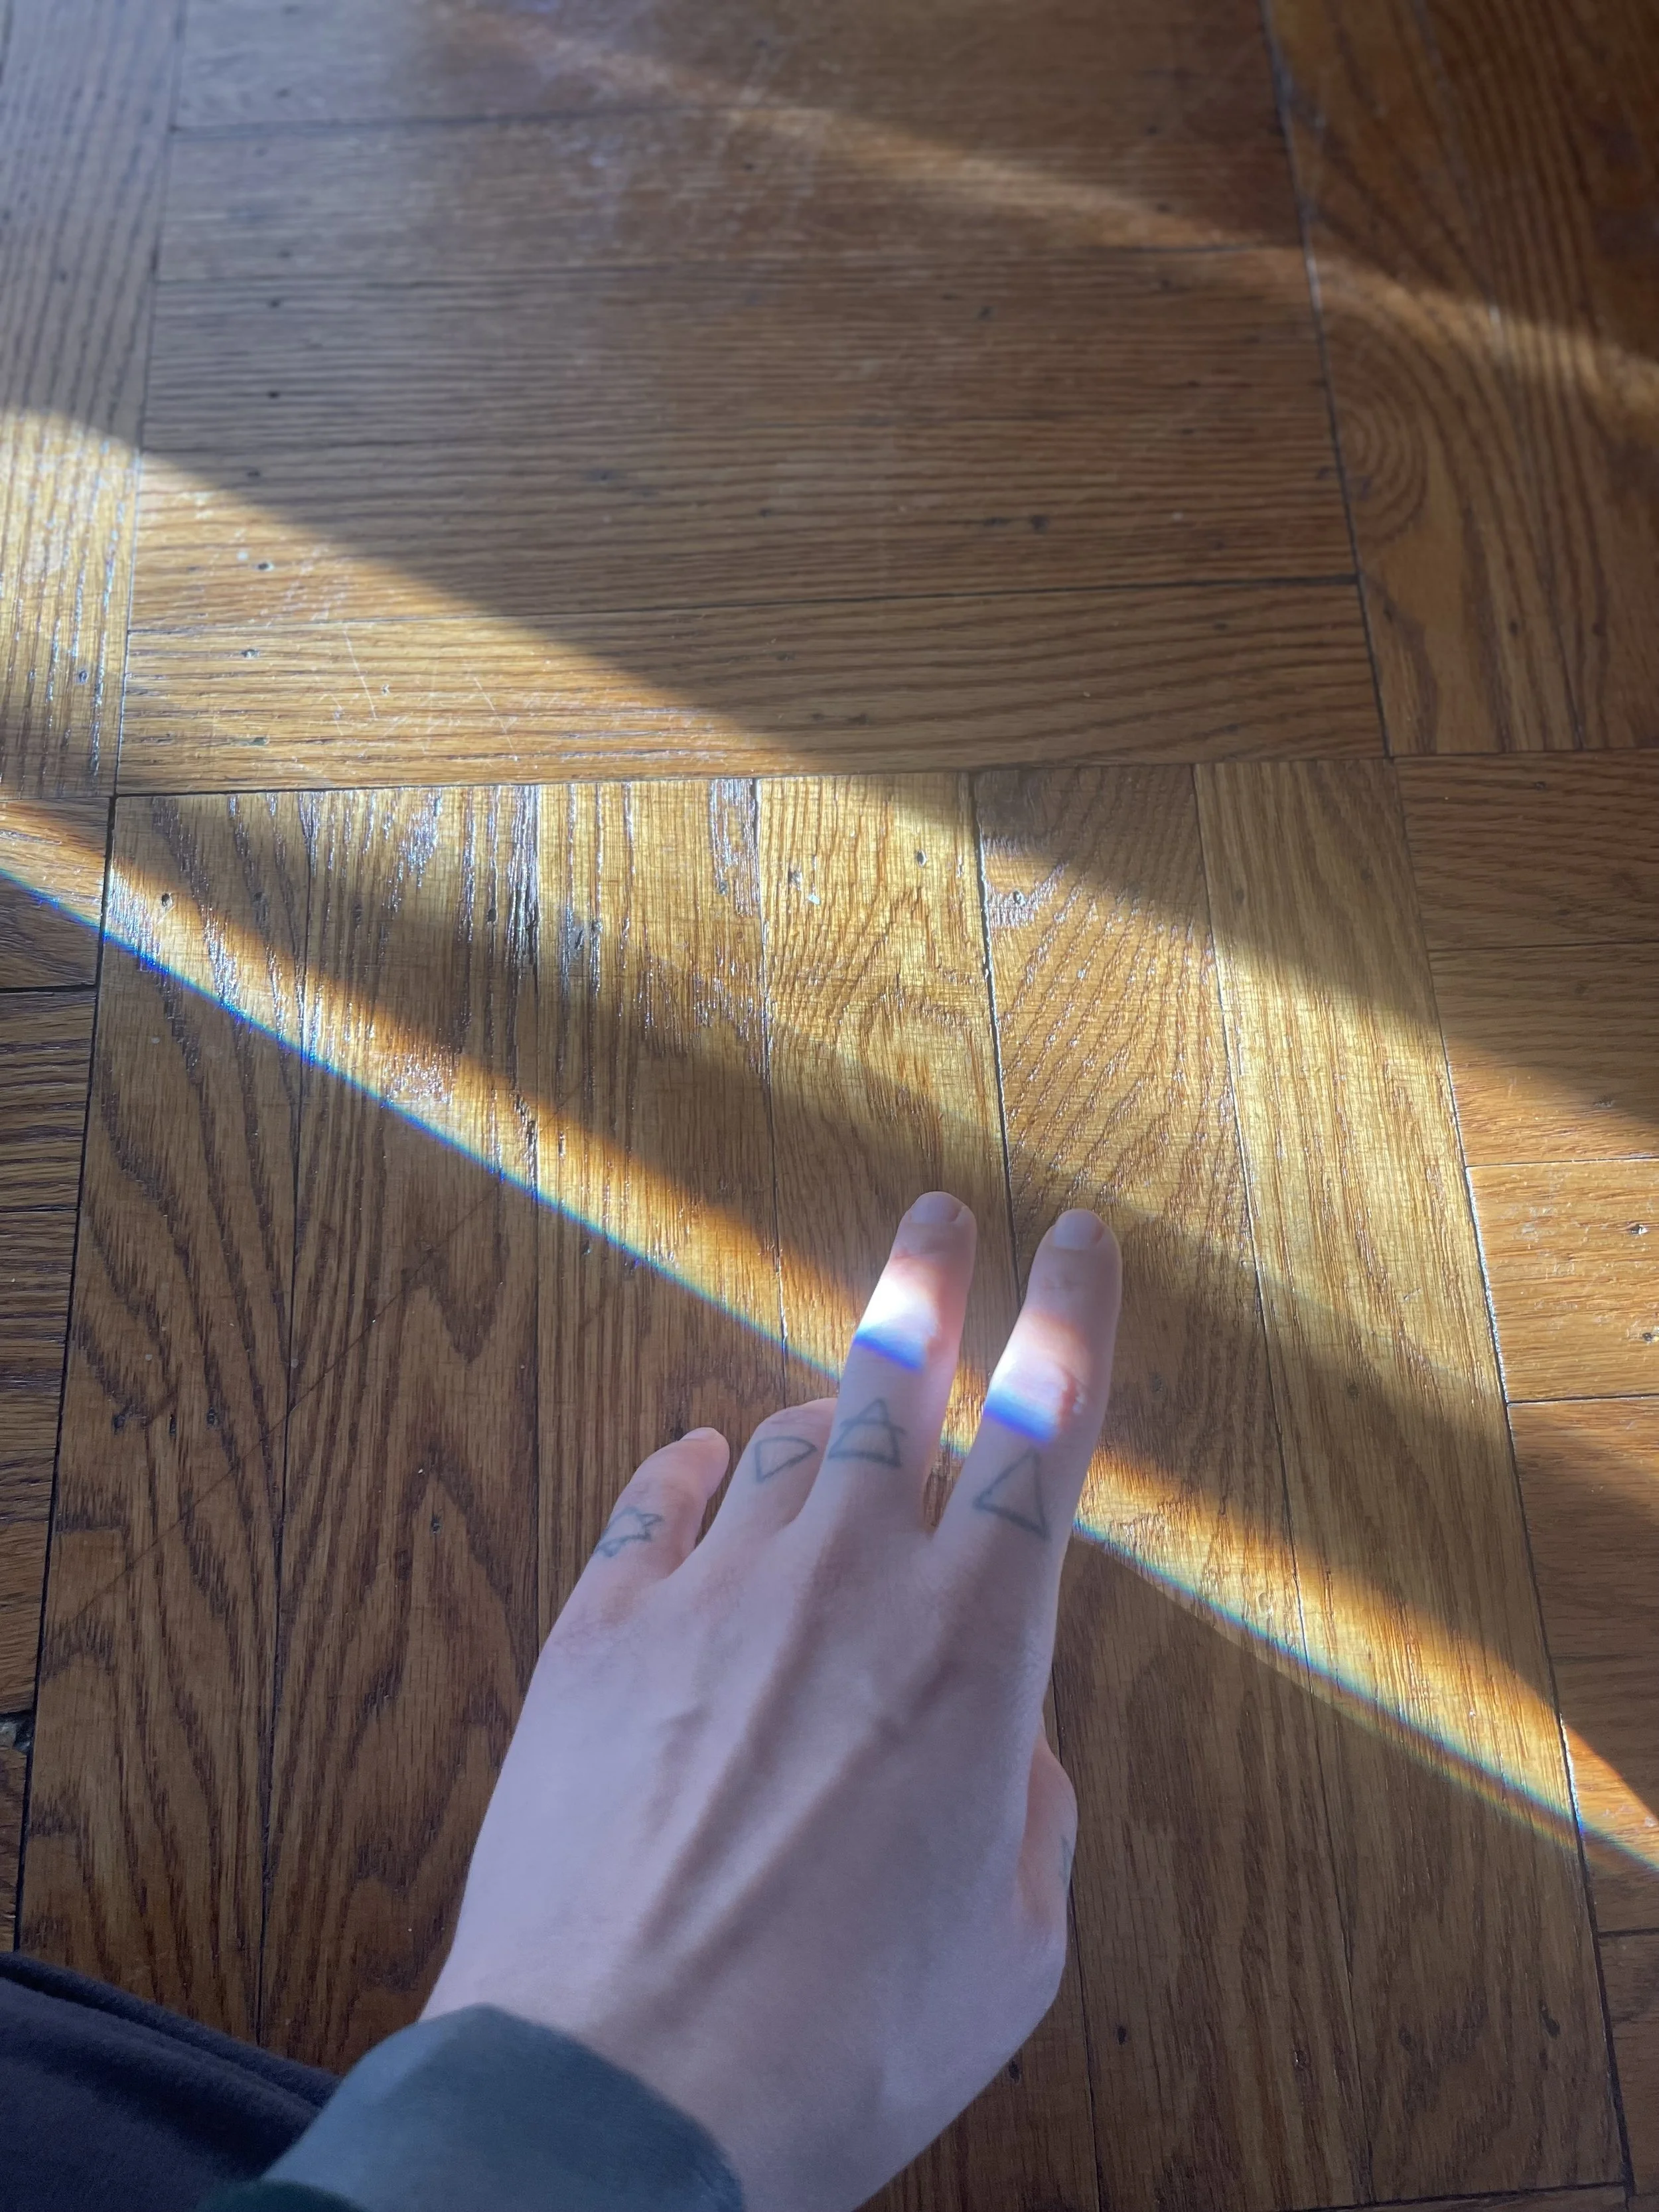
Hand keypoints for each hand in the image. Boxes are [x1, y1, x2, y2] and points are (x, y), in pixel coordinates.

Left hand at [425, 1192, 1121, 2211]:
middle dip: (930, 1283)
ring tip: (839, 1410)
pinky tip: (698, 1459)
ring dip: (825, 1416)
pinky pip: (653, 1501)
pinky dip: (686, 1470)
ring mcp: (714, 1589)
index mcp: (977, 1646)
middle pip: (899, 1380)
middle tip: (940, 1214)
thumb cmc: (842, 2042)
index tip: (1078, 1241)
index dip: (1069, 1322)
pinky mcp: (600, 1627)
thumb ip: (1027, 1807)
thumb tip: (999, 1732)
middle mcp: (849, 1581)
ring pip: (786, 1440)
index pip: (1044, 1433)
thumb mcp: (1011, 1947)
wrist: (621, 2086)